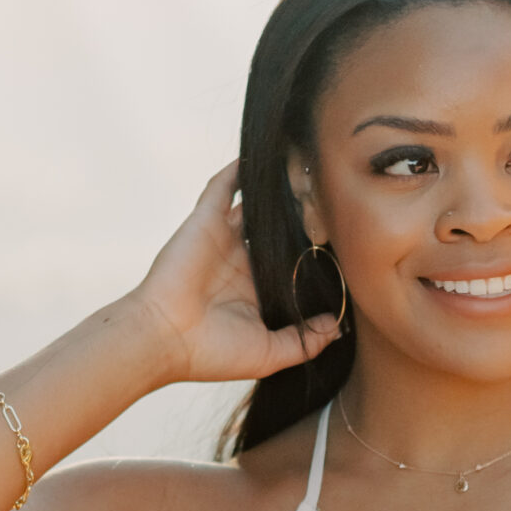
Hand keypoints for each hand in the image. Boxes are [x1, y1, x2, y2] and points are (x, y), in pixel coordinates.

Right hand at [126, 163, 342, 386]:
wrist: (164, 339)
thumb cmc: (213, 353)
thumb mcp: (271, 354)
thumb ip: (307, 341)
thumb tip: (338, 325)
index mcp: (257, 289)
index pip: (292, 261)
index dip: (315, 250)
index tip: (346, 241)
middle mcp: (241, 260)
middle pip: (278, 228)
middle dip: (301, 214)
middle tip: (332, 200)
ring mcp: (223, 238)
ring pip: (256, 204)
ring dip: (276, 190)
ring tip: (305, 171)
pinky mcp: (205, 220)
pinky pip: (224, 185)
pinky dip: (240, 170)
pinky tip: (264, 156)